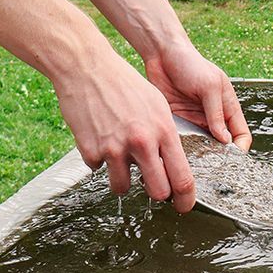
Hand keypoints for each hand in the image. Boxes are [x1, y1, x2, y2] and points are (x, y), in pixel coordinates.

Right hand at [53, 45, 195, 211]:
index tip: (184, 205)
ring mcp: (114, 148)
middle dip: (156, 193)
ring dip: (121, 179)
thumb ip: (165, 135)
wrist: (87, 67)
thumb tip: (171, 164)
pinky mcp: (90, 150)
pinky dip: (98, 159)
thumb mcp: (156, 105)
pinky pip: (97, 168)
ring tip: (119, 157)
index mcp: (163, 130)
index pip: (182, 177)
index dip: (186, 198)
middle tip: (151, 187)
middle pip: (157, 192)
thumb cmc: (124, 83)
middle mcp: (141, 142)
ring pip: (122, 187)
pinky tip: (98, 136)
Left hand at [146, 39, 250, 150]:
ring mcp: (196, 120)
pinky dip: (183, 147)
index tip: (232, 158)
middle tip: (211, 165)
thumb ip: (217, 113)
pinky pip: (184, 140)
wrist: (161, 55)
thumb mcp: (209, 86)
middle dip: (219, 155)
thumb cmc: (190, 64)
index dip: (240, 147)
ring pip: (203, 145)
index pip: (241, 133)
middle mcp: (213, 115)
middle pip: (222, 144)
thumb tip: (225, 140)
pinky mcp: (179, 122)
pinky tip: (178, 152)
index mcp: (228, 105)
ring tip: (195, 161)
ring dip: (200, 153)